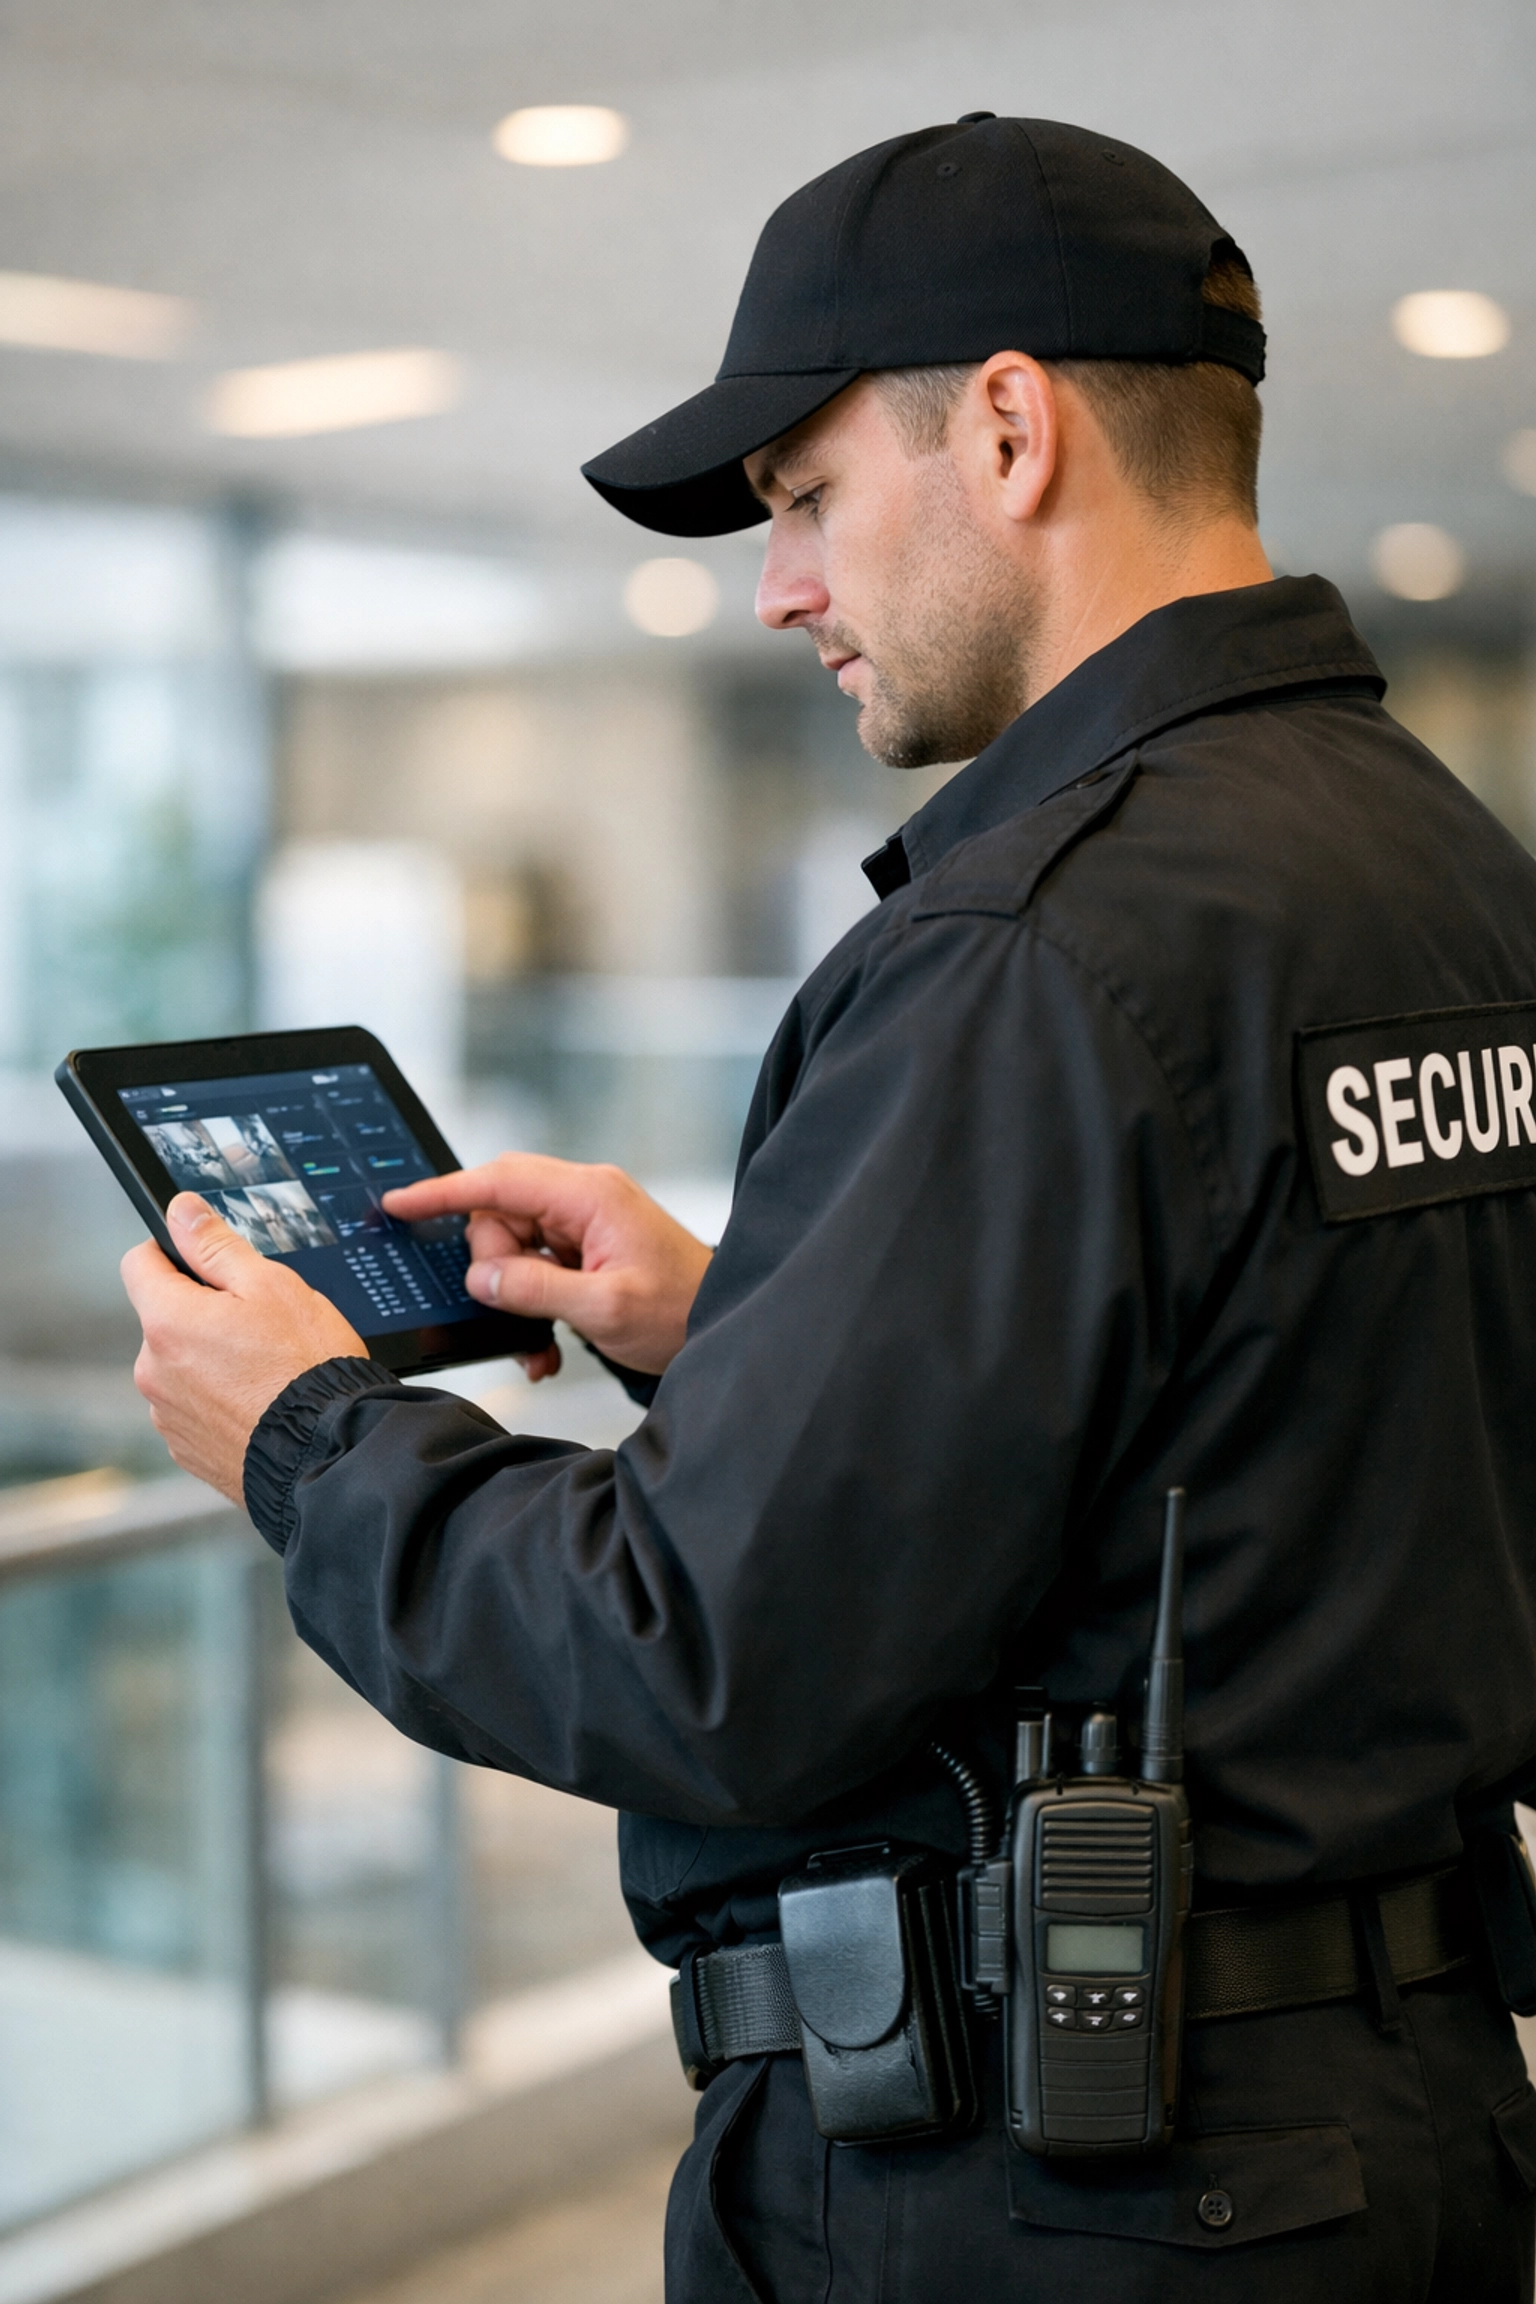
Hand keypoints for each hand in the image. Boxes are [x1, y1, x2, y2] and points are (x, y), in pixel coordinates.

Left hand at [121, 1195, 365, 1502]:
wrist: (328, 1450)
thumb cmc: (307, 1367)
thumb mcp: (271, 1286)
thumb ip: (216, 1246)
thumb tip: (180, 1212)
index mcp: (168, 1321)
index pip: (139, 1262)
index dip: (173, 1252)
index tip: (207, 1262)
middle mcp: (153, 1370)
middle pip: (164, 1318)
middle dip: (202, 1313)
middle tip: (260, 1323)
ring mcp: (167, 1414)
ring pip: (180, 1365)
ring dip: (210, 1360)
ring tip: (267, 1370)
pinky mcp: (186, 1447)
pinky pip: (194, 1407)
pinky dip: (220, 1400)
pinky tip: (261, 1402)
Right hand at [383, 1155, 712, 1377]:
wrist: (723, 1327)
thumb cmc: (683, 1311)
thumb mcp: (604, 1308)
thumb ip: (535, 1289)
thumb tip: (480, 1276)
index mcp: (591, 1196)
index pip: (499, 1180)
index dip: (444, 1191)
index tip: (399, 1203)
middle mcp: (585, 1199)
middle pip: (500, 1212)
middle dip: (493, 1264)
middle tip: (514, 1305)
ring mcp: (586, 1223)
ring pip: (513, 1243)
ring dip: (513, 1293)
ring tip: (538, 1341)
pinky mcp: (587, 1248)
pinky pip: (535, 1265)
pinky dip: (531, 1302)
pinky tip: (547, 1343)